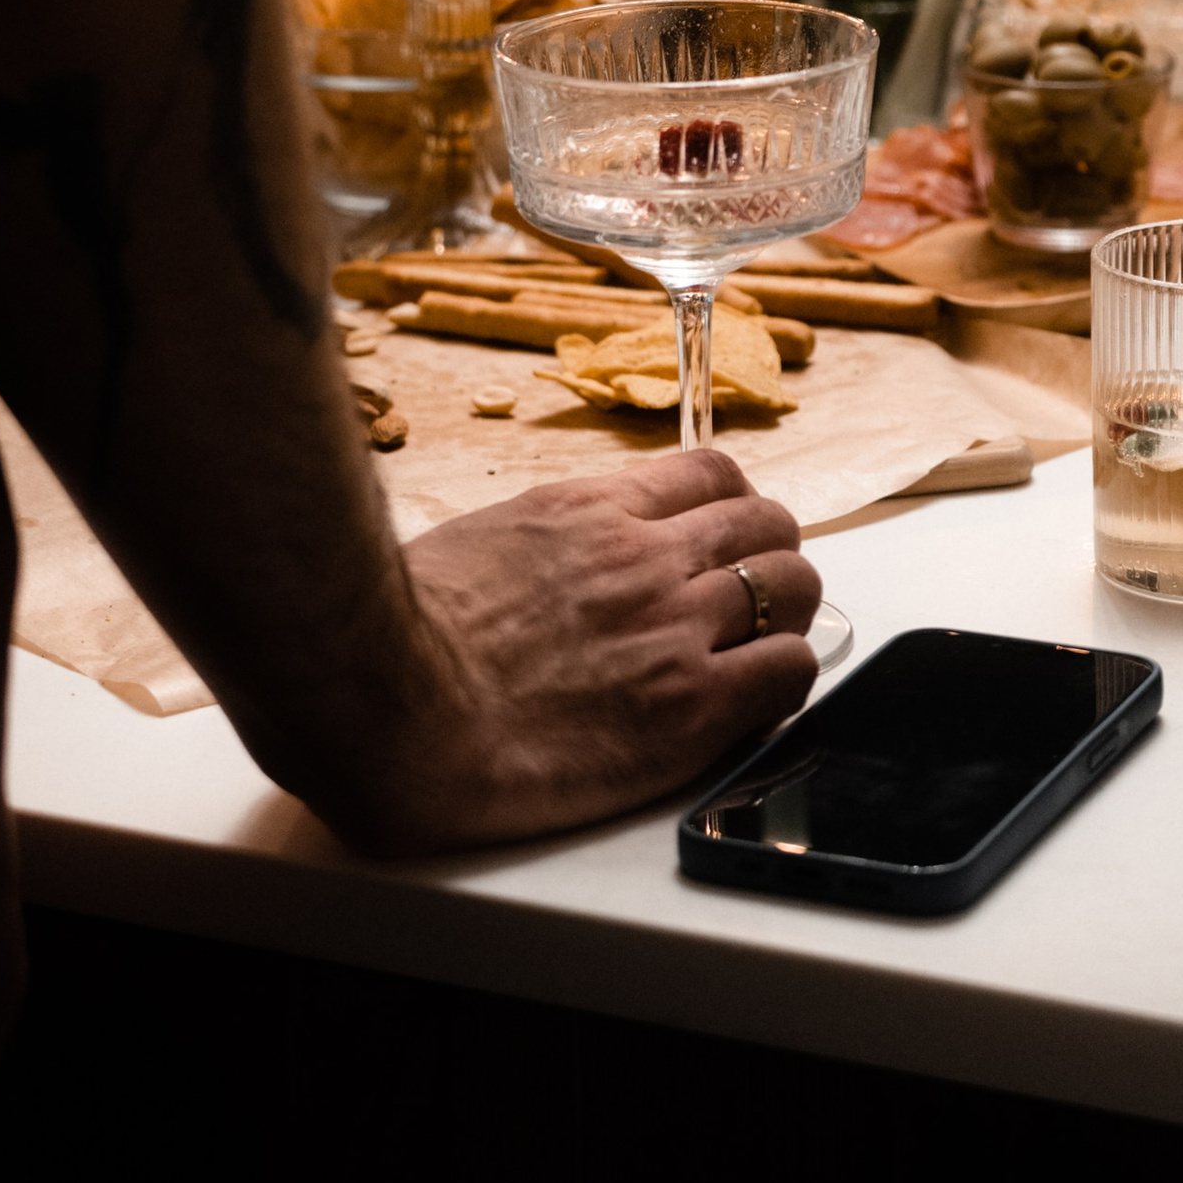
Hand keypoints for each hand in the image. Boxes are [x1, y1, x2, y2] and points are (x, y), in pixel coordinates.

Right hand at [355, 451, 820, 851]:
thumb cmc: (397, 637)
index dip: (732, 506)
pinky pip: (789, 671)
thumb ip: (532, 544)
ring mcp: (674, 629)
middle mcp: (643, 557)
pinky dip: (788, 678)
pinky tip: (759, 698)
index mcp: (587, 510)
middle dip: (769, 556)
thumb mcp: (472, 546)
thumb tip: (534, 562)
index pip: (708, 475)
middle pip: (766, 525)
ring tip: (768, 645)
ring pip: (793, 586)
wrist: (389, 707)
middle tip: (756, 597)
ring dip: (789, 612)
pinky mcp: (689, 708)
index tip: (726, 537)